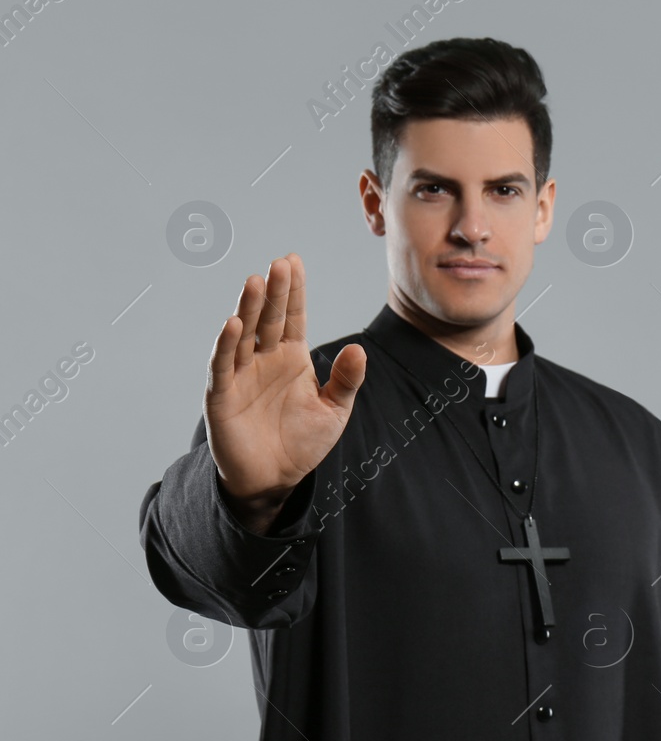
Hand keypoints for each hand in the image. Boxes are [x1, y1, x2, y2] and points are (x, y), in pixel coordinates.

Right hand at [205, 254, 365, 511]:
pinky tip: (234, 323)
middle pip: (270, 318)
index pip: (293, 317)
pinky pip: (223, 366)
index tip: (293, 261)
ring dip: (250, 308)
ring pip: (244, 335)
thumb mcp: (335, 411)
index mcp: (292, 357)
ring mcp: (241, 375)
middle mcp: (264, 359)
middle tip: (279, 264)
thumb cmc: (303, 442)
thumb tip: (359, 350)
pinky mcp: (222, 395)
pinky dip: (226, 345)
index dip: (294, 291)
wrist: (275, 479)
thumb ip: (346, 381)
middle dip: (275, 291)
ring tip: (256, 282)